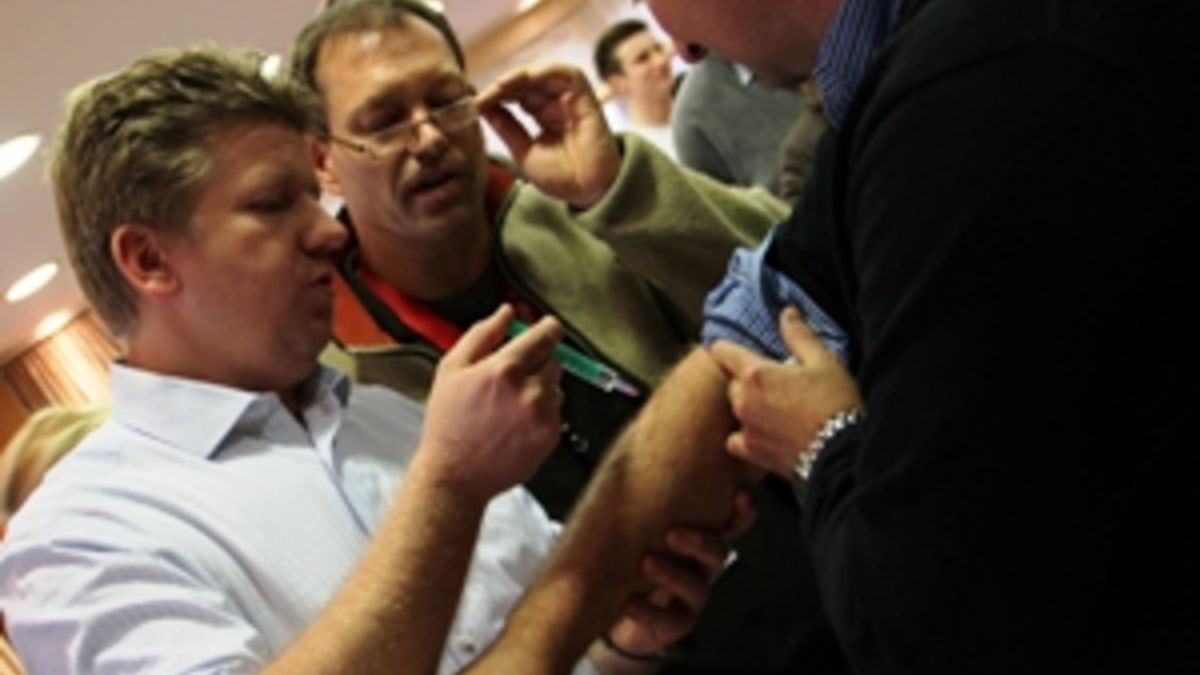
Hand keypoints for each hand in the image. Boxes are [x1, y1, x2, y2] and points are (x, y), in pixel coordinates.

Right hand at [417, 304, 563, 499]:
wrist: (455, 474)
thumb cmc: (448, 422)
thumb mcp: (452, 369)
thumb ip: (482, 334)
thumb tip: (507, 312)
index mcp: (504, 370)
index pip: (545, 335)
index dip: (549, 328)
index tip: (549, 327)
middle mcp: (530, 392)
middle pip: (554, 360)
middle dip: (538, 361)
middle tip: (514, 375)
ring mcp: (543, 416)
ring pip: (557, 386)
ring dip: (541, 387)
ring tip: (510, 404)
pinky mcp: (551, 437)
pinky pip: (557, 412)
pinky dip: (543, 412)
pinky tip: (516, 422)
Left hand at [475, 63, 619, 208]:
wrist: (589, 193)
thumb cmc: (562, 178)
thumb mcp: (523, 151)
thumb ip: (507, 128)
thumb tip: (482, 107)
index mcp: (542, 115)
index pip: (515, 95)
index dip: (495, 96)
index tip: (474, 105)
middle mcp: (556, 104)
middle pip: (526, 82)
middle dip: (502, 86)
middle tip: (481, 98)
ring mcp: (571, 100)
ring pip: (543, 74)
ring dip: (519, 76)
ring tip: (499, 88)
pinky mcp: (586, 98)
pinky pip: (568, 74)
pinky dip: (546, 70)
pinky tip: (527, 78)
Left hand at [604, 491, 756, 657]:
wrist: (617, 605)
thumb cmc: (632, 554)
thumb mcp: (641, 523)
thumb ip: (647, 498)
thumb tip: (629, 456)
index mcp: (700, 538)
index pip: (731, 521)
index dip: (742, 510)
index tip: (739, 494)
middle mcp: (701, 566)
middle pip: (716, 553)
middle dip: (699, 542)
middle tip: (671, 534)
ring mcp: (691, 596)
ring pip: (695, 586)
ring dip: (671, 574)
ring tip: (646, 563)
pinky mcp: (676, 623)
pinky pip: (669, 621)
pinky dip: (648, 612)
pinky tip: (630, 602)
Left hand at [710, 307, 860, 477]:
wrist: (842, 455)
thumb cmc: (835, 404)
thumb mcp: (824, 362)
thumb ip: (800, 336)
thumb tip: (787, 313)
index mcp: (756, 374)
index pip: (722, 351)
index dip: (729, 348)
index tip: (738, 351)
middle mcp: (743, 401)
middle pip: (731, 382)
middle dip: (747, 380)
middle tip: (776, 383)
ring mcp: (745, 428)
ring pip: (736, 410)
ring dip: (748, 406)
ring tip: (776, 409)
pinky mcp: (752, 453)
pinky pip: (737, 439)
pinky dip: (746, 435)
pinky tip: (766, 433)